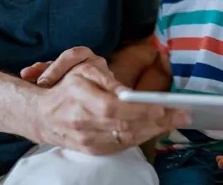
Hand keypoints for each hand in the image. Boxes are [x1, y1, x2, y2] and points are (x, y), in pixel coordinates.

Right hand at [22, 47, 190, 154]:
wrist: (39, 115)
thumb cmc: (65, 88)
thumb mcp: (82, 71)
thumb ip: (107, 80)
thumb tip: (128, 92)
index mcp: (84, 101)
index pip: (119, 109)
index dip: (143, 110)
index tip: (166, 107)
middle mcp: (87, 124)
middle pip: (128, 126)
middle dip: (158, 122)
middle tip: (183, 115)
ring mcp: (90, 141)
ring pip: (128, 138)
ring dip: (154, 131)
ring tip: (175, 122)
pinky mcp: (93, 150)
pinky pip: (121, 146)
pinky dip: (141, 138)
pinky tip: (155, 130)